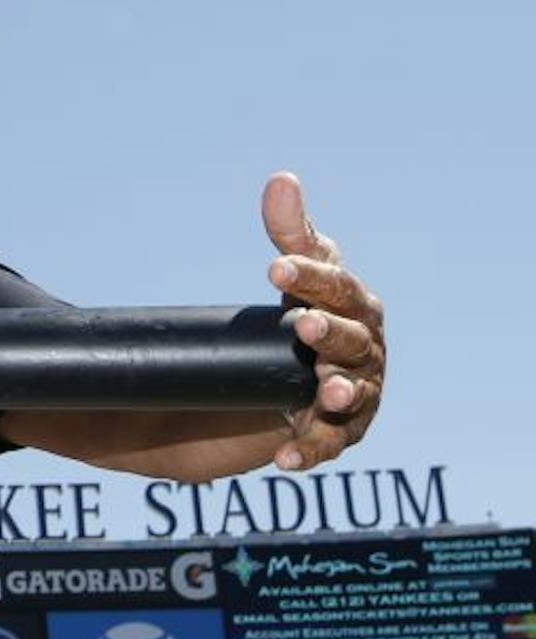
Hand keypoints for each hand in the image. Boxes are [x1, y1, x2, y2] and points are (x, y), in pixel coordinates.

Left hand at [263, 172, 384, 470]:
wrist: (295, 373)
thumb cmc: (305, 312)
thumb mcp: (296, 275)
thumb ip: (289, 233)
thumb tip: (282, 180)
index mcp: (356, 306)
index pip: (336, 287)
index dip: (307, 277)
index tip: (273, 268)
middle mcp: (365, 350)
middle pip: (352, 340)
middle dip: (330, 331)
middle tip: (303, 323)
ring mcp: (355, 392)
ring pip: (351, 392)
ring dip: (338, 391)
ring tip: (324, 388)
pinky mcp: (337, 430)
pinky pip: (326, 443)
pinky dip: (308, 450)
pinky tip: (284, 458)